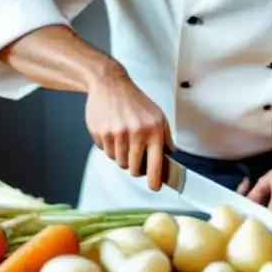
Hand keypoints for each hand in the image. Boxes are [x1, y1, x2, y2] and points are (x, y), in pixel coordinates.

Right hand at [84, 69, 174, 190]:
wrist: (109, 83)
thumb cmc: (135, 101)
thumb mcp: (157, 115)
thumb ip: (165, 137)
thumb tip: (170, 156)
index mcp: (153, 130)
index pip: (155, 163)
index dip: (154, 180)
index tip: (154, 187)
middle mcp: (136, 133)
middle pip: (133, 168)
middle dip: (134, 166)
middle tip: (134, 154)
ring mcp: (116, 133)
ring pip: (119, 162)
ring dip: (121, 156)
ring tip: (123, 138)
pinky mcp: (100, 132)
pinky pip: (105, 152)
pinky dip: (109, 146)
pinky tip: (112, 131)